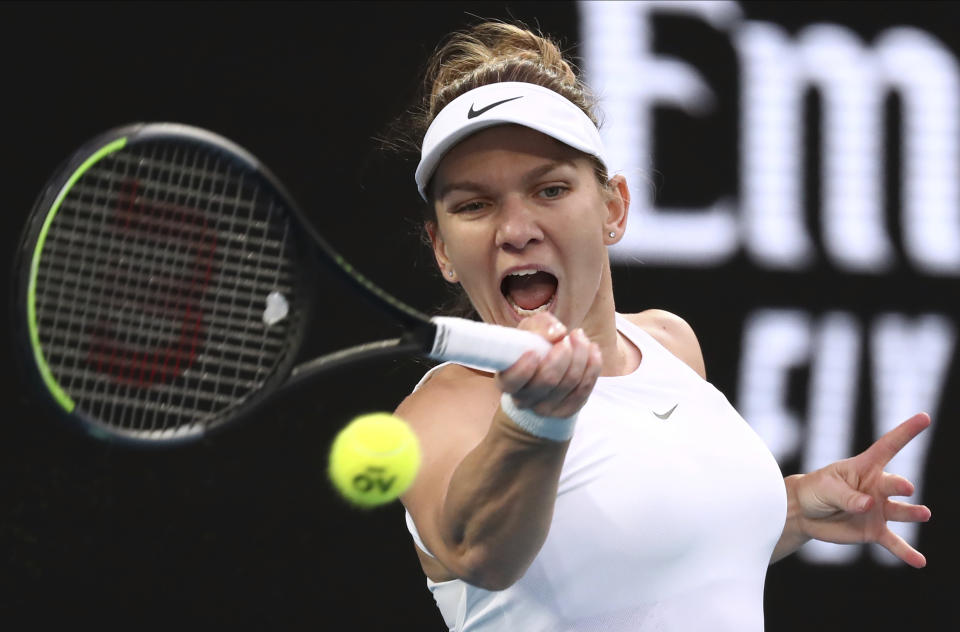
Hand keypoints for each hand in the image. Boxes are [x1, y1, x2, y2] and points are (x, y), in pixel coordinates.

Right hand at [495, 312, 602, 418]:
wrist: (543, 370)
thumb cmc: (532, 347)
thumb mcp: (530, 330)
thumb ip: (540, 325)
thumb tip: (557, 333)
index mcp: (508, 381)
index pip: (512, 382)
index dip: (523, 368)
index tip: (533, 351)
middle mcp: (524, 400)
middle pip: (548, 380)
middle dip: (563, 354)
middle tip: (568, 336)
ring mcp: (546, 409)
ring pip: (570, 383)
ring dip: (581, 355)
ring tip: (579, 337)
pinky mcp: (567, 410)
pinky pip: (585, 389)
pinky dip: (592, 366)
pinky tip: (592, 349)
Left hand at [791, 412, 931, 567]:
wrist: (805, 513)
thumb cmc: (815, 490)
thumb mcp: (826, 488)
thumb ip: (847, 496)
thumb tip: (869, 504)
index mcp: (864, 467)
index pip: (888, 446)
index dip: (906, 431)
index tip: (924, 417)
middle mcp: (877, 487)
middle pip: (892, 484)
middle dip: (898, 485)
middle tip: (905, 487)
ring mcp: (879, 510)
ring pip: (900, 512)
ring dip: (912, 513)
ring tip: (924, 514)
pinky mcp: (874, 531)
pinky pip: (893, 543)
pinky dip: (906, 552)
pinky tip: (920, 562)